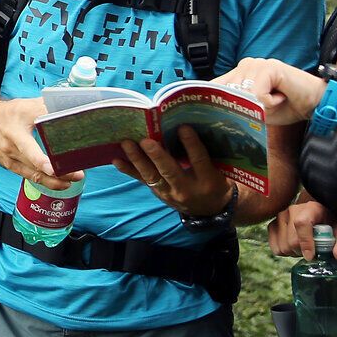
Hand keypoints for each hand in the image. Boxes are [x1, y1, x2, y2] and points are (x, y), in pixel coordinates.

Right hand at [0, 97, 73, 190]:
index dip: (42, 161)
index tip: (56, 168)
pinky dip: (46, 181)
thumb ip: (47, 107)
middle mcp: (11, 149)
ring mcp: (11, 160)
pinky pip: (30, 177)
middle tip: (78, 174)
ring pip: (34, 176)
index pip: (29, 149)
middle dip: (58, 173)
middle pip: (36, 166)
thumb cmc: (6, 114)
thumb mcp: (26, 106)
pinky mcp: (12, 167)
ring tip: (72, 180)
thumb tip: (69, 109)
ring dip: (54, 181)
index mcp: (15, 132)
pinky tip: (59, 182)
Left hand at [115, 124, 231, 216]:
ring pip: (152, 176)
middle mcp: (187, 189)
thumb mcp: (220, 170)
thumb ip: (207, 153)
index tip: (183, 127)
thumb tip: (189, 126)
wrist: (210, 210)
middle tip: (146, 140)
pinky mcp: (158, 193)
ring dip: (137, 159)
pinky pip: (142, 181)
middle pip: (170, 171)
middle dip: (157, 156)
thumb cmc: (216, 182)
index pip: (199, 161)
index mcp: (208, 181)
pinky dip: (129, 170)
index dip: (191, 144)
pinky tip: (117, 160)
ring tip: (126, 144)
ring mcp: (170, 194)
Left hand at [214, 58, 329, 125]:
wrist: (314, 104)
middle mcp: (245, 66)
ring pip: (243, 96)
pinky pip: (257, 94)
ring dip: (262, 106)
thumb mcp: (255, 110)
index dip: (216, 102)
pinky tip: (282, 96)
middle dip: (247, 108)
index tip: (223, 114)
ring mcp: (256, 64)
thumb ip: (237, 107)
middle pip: (227, 94)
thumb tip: (216, 112)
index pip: (214, 87)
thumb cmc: (286, 107)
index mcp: (239, 74)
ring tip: (276, 100)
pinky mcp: (268, 67)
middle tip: (268, 106)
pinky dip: (270, 102)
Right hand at [268, 199, 336, 259]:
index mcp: (311, 208)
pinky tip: (294, 246)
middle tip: (312, 251)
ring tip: (303, 247)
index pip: (301, 223)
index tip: (311, 256)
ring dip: (294, 253)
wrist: (318, 213)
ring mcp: (279, 217)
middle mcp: (292, 210)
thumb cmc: (330, 222)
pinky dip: (284, 252)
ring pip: (282, 246)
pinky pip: (274, 247)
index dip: (305, 242)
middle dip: (303, 251)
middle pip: (291, 241)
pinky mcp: (272, 225)